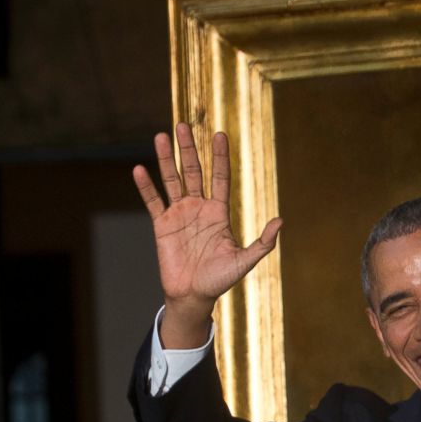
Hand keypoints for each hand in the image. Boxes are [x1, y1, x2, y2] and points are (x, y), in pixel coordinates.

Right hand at [133, 123, 281, 347]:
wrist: (194, 296)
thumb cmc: (220, 280)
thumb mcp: (244, 261)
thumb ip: (262, 243)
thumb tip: (280, 221)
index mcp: (219, 213)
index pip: (220, 178)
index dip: (220, 157)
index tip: (220, 135)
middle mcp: (199, 208)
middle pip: (193, 171)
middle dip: (188, 149)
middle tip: (183, 124)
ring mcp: (180, 215)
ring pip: (172, 180)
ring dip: (166, 158)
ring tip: (160, 136)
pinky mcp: (162, 226)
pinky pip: (153, 202)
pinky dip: (147, 186)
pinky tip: (140, 169)